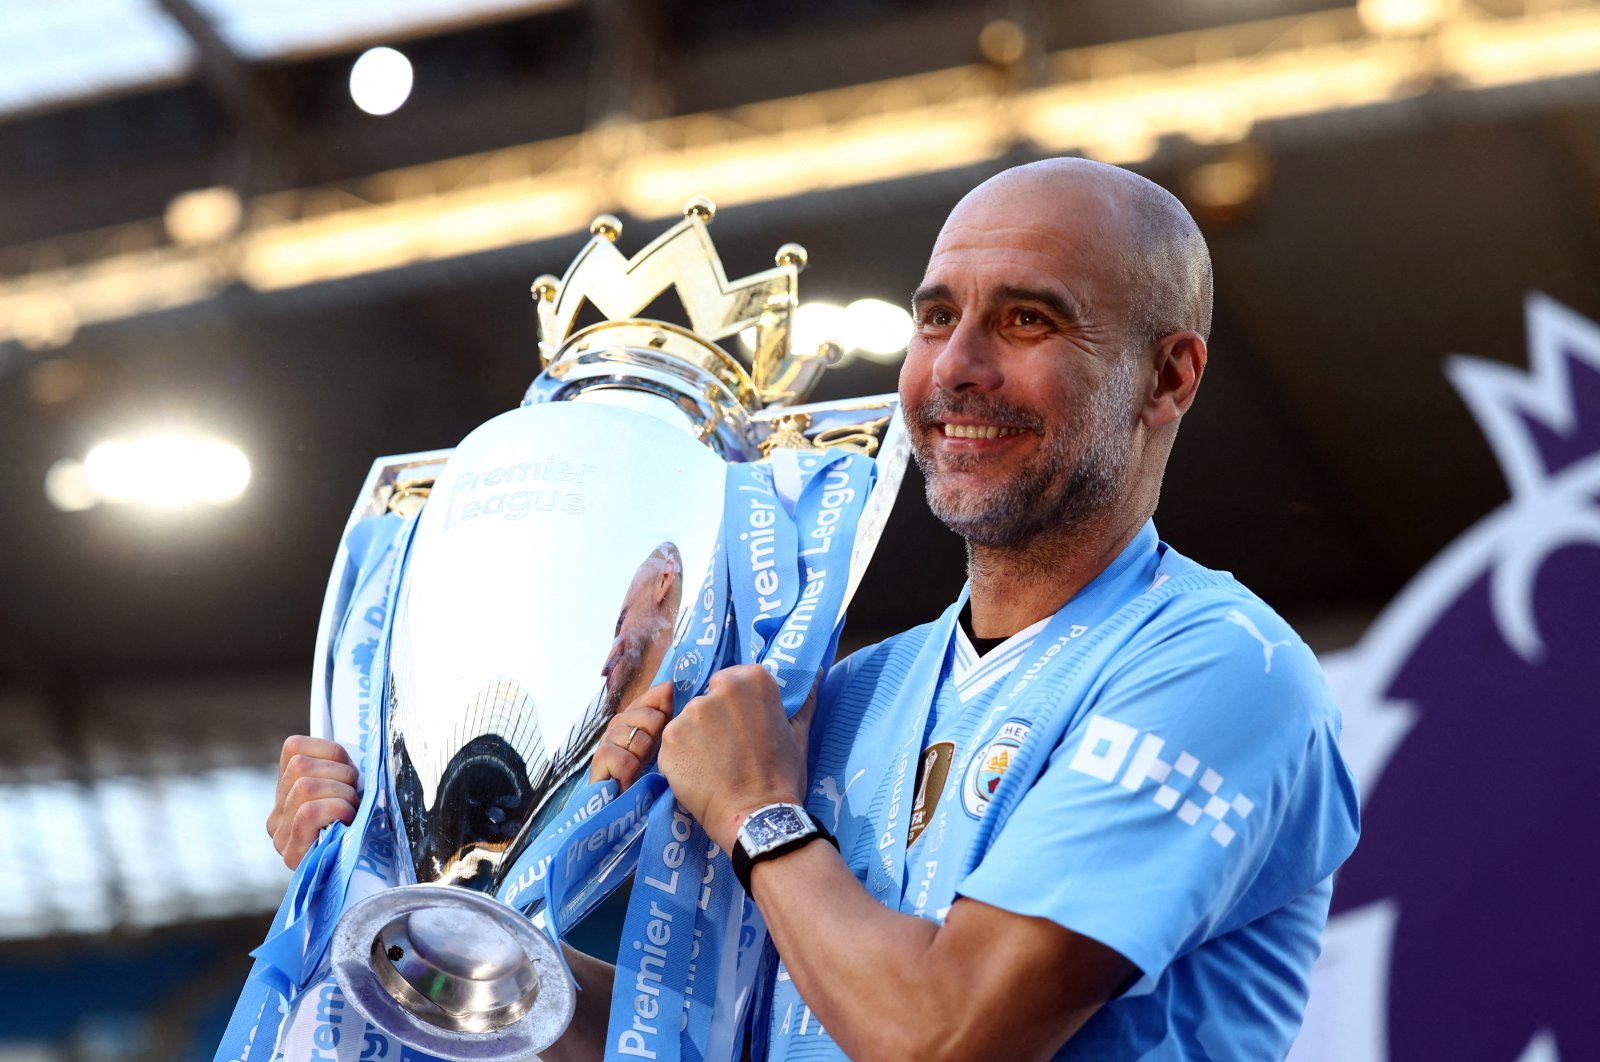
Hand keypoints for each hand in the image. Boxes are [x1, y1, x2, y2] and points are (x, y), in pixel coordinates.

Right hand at [267, 735, 358, 869]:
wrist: (363, 881)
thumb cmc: (365, 827)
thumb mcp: (353, 791)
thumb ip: (344, 770)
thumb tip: (368, 742)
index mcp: (288, 788)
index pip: (294, 746)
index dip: (330, 751)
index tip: (350, 771)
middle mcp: (277, 812)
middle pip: (300, 765)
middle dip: (340, 775)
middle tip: (355, 796)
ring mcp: (279, 834)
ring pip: (304, 785)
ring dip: (341, 794)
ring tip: (352, 811)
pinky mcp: (290, 854)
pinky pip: (308, 813)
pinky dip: (334, 809)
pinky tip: (346, 821)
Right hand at [589, 681, 672, 789]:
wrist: (621, 802)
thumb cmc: (643, 772)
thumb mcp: (659, 740)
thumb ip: (664, 711)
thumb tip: (669, 684)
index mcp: (632, 715)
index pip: (653, 699)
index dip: (663, 715)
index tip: (662, 733)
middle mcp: (617, 724)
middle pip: (651, 718)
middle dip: (656, 742)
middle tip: (648, 757)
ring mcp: (606, 741)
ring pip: (640, 741)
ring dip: (643, 759)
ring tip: (638, 769)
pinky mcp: (598, 761)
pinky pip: (626, 761)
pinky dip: (631, 773)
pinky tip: (627, 778)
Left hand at [658, 664, 817, 852]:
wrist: (756, 817)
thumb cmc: (782, 776)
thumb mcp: (799, 734)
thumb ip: (804, 699)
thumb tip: (818, 671)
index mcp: (752, 680)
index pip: (731, 681)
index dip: (735, 707)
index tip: (743, 727)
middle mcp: (717, 689)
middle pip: (708, 699)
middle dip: (715, 720)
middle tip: (730, 750)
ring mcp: (690, 714)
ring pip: (689, 721)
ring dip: (697, 739)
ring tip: (714, 765)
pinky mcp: (669, 739)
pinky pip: (674, 743)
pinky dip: (682, 757)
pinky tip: (699, 774)